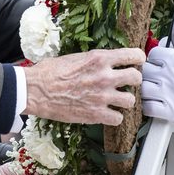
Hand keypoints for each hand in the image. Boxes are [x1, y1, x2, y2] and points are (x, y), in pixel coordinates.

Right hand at [23, 47, 144, 124]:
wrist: (35, 90)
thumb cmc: (50, 72)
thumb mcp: (76, 57)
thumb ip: (95, 60)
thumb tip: (106, 62)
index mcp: (100, 58)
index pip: (134, 55)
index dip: (138, 59)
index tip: (136, 63)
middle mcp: (105, 76)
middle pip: (136, 78)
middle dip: (133, 81)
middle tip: (127, 84)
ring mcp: (102, 96)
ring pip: (131, 100)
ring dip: (125, 101)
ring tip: (116, 101)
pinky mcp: (96, 114)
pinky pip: (118, 118)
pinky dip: (114, 117)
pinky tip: (106, 113)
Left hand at [140, 18, 173, 126]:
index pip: (152, 54)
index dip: (156, 59)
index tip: (161, 65)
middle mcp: (169, 75)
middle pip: (144, 71)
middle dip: (149, 73)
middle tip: (157, 78)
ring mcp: (168, 94)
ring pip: (142, 88)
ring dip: (146, 89)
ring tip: (154, 91)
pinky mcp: (170, 112)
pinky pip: (147, 108)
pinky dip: (148, 106)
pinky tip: (156, 103)